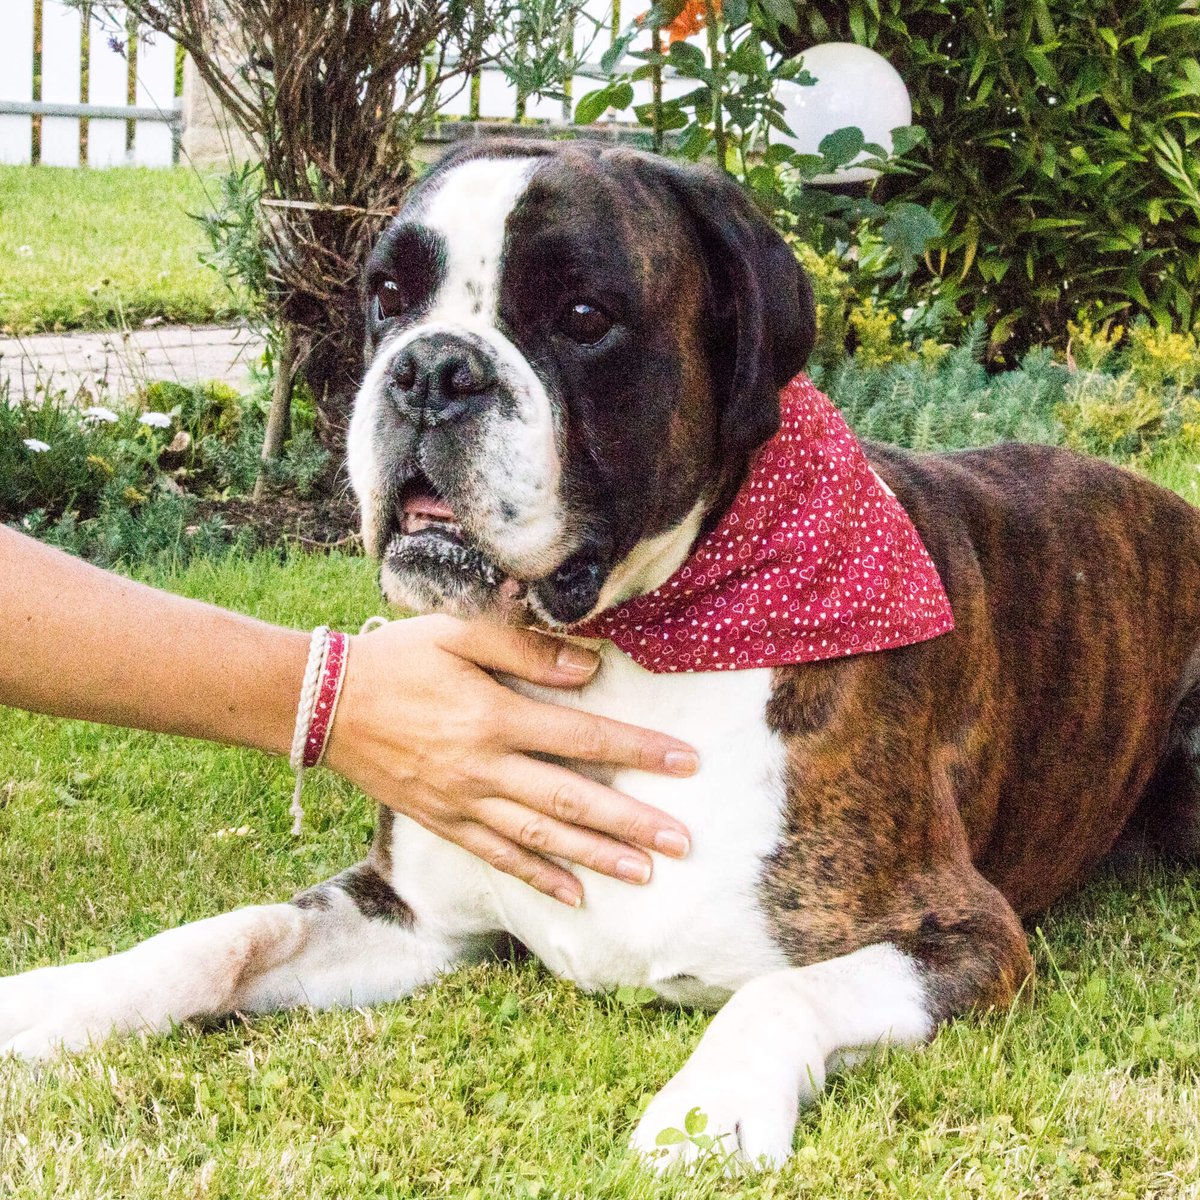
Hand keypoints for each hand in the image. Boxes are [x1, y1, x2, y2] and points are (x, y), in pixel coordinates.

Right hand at [324, 615, 696, 905]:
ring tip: (644, 873)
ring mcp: (462, 801)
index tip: (686, 762)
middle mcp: (484, 768)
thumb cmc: (398, 658)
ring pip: (541, 837)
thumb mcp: (458, 632)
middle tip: (683, 842)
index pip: (584, 738)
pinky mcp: (442, 821)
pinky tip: (573, 896)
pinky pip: (496, 856)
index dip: (639, 751)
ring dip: (595, 858)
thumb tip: (590, 667)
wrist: (325, 703)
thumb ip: (525, 647)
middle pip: (572, 800)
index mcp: (494, 716)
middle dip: (632, 823)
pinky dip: (536, 877)